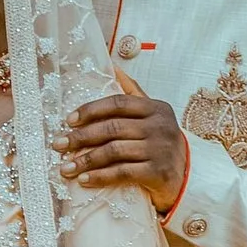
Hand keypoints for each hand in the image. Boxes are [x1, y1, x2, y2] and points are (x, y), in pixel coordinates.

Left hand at [60, 91, 190, 209]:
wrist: (188, 178)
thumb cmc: (162, 144)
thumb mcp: (153, 116)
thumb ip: (134, 93)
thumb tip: (113, 67)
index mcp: (155, 108)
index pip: (118, 102)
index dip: (91, 110)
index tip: (68, 120)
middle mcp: (159, 126)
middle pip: (112, 127)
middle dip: (81, 137)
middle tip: (58, 144)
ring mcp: (160, 149)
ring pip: (114, 151)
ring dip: (86, 160)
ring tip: (65, 167)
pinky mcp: (158, 172)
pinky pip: (123, 173)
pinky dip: (100, 176)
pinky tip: (84, 180)